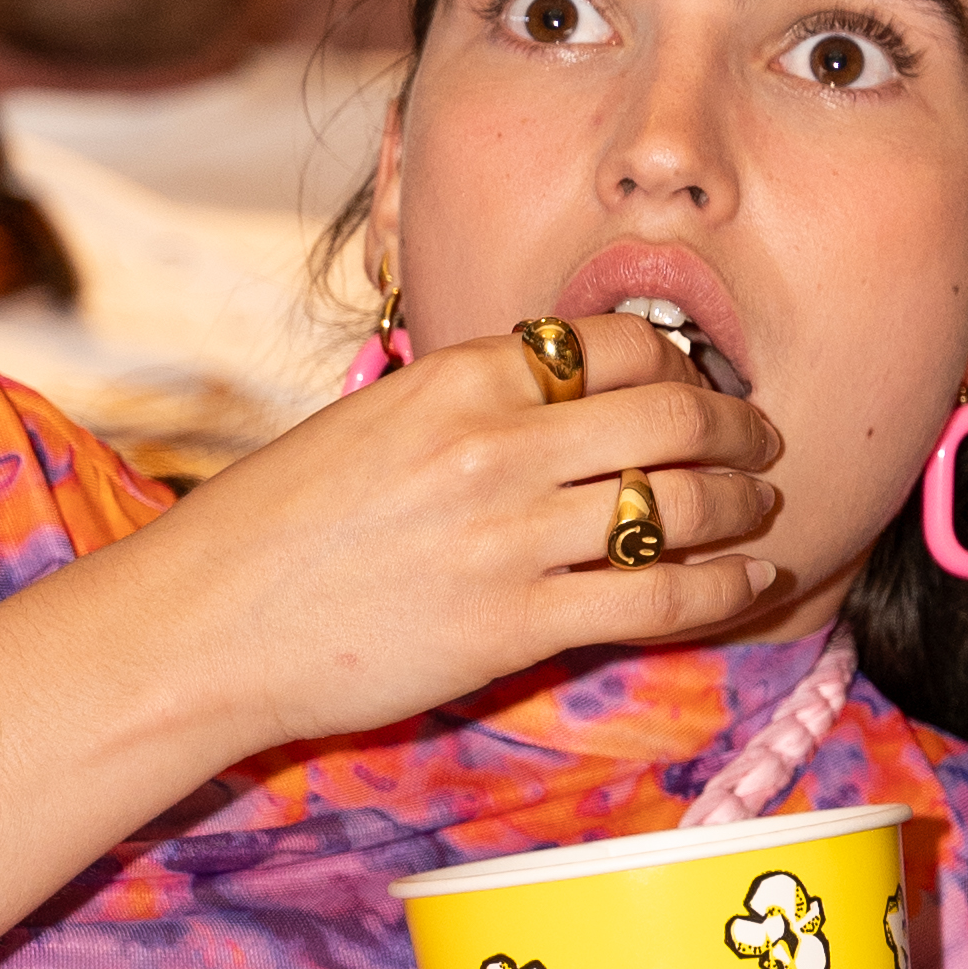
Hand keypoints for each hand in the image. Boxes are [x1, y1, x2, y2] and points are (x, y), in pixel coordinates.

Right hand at [102, 316, 788, 762]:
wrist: (202, 626)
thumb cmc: (273, 528)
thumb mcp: (370, 424)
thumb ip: (465, 407)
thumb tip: (552, 403)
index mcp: (456, 378)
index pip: (614, 342)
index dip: (680, 359)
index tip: (699, 381)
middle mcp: (495, 445)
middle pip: (670, 412)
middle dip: (738, 425)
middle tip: (763, 439)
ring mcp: (509, 536)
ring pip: (679, 503)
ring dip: (744, 503)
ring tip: (765, 506)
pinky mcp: (515, 625)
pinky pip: (658, 598)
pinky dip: (727, 588)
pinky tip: (755, 581)